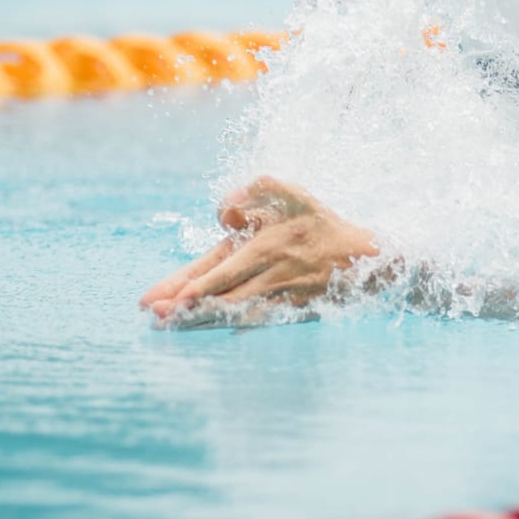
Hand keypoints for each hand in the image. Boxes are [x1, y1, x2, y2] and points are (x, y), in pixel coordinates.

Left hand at [140, 177, 379, 325]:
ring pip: (232, 311)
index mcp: (265, 245)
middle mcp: (268, 273)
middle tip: (155, 316)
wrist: (364, 259)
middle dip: (186, 307)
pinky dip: (226, 327)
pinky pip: (252, 322)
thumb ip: (259, 188)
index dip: (194, 283)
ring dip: (199, 320)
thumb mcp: (294, 194)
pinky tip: (205, 330)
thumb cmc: (322, 224)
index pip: (221, 268)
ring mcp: (277, 295)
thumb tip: (223, 207)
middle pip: (220, 295)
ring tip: (169, 326)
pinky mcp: (286, 310)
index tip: (168, 297)